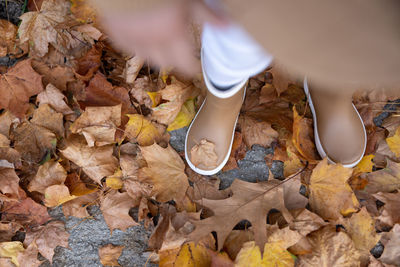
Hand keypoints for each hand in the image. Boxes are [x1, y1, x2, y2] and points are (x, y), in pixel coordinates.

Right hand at [99, 0, 225, 75]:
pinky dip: (140, 47)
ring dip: (159, 57)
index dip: (193, 69)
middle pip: (167, 64)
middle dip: (177, 63)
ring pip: (149, 58)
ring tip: (165, 49)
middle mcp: (153, 44)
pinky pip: (131, 49)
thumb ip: (207, 15)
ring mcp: (133, 41)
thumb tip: (227, 27)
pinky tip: (142, 39)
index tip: (197, 69)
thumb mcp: (189, 0)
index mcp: (172, 35)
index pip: (186, 64)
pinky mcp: (117, 35)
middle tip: (183, 60)